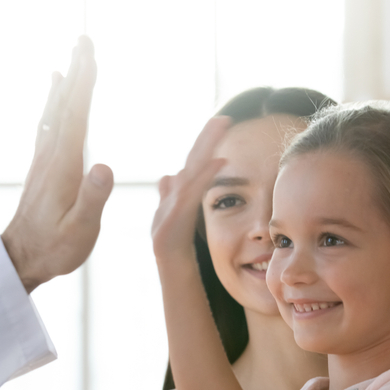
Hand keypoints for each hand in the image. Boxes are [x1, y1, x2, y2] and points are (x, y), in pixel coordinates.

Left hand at [1, 36, 112, 293]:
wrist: (21, 258)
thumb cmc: (54, 248)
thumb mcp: (80, 230)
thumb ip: (92, 198)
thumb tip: (105, 167)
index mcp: (63, 166)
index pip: (76, 116)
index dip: (84, 85)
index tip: (90, 56)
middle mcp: (51, 156)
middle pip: (66, 105)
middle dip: (77, 72)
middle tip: (84, 41)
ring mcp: (45, 160)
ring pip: (56, 111)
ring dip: (67, 82)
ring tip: (74, 58)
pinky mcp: (43, 166)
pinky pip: (50, 123)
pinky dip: (55, 101)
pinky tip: (55, 90)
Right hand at [150, 116, 229, 261]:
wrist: (170, 271)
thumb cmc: (176, 247)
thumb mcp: (179, 219)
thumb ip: (172, 199)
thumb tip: (167, 176)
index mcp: (177, 196)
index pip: (192, 165)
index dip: (204, 144)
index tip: (220, 123)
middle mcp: (172, 198)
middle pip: (190, 163)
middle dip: (205, 139)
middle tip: (223, 117)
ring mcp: (169, 210)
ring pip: (188, 174)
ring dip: (204, 150)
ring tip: (219, 128)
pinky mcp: (170, 224)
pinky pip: (190, 196)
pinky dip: (205, 176)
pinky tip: (220, 162)